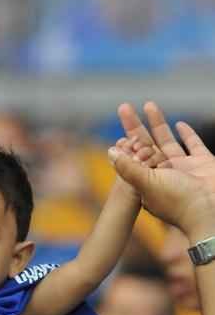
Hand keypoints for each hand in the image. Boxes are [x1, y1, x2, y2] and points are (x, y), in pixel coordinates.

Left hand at [109, 103, 214, 238]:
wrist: (211, 209)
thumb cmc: (178, 200)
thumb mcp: (146, 184)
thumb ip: (127, 168)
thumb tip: (109, 152)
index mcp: (149, 184)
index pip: (133, 159)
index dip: (126, 146)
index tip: (120, 137)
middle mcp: (165, 176)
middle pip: (146, 146)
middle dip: (135, 127)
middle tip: (123, 107)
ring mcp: (185, 169)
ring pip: (168, 142)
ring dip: (157, 124)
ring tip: (148, 105)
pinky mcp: (203, 163)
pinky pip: (193, 145)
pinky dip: (187, 134)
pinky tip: (179, 123)